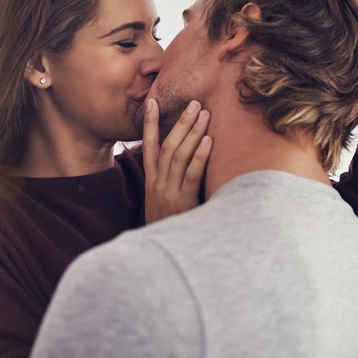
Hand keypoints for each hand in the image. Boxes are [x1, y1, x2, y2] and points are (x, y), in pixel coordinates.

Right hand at [142, 99, 211, 223]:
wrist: (162, 255)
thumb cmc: (168, 228)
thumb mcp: (161, 205)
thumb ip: (168, 185)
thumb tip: (180, 166)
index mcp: (151, 182)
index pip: (149, 146)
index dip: (149, 123)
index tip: (151, 101)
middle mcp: (158, 183)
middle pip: (168, 145)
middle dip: (180, 122)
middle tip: (194, 102)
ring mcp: (169, 192)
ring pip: (179, 155)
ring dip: (192, 132)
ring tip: (204, 114)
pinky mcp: (183, 202)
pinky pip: (192, 174)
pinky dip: (199, 156)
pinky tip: (208, 141)